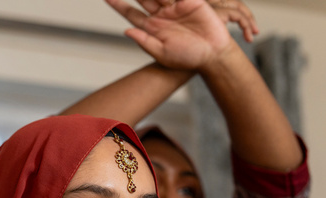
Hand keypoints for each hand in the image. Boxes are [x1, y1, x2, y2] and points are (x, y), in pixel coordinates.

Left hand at [105, 0, 257, 70]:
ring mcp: (175, 6)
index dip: (119, 5)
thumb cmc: (187, 58)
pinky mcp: (190, 1)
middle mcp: (161, 15)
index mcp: (151, 27)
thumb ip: (144, 41)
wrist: (212, 55)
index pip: (131, 13)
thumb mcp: (162, 53)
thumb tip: (126, 31)